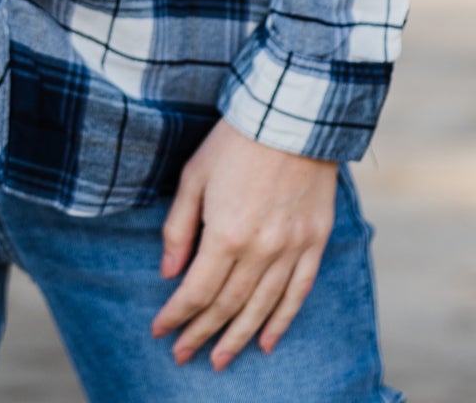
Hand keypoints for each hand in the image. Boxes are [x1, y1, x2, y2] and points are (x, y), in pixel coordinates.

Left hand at [152, 118, 337, 371]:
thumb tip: (168, 273)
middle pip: (227, 306)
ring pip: (261, 308)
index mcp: (226, 234)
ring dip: (237, 338)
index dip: (176, 316)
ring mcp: (291, 248)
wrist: (292, 113)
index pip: (197, 292)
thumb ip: (178, 228)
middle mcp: (260, 250)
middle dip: (201, 334)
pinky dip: (282, 321)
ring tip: (219, 361)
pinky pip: (298, 293)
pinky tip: (266, 342)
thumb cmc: (235, 141)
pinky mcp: (315, 241)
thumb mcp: (193, 176)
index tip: (160, 332)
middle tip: (184, 356)